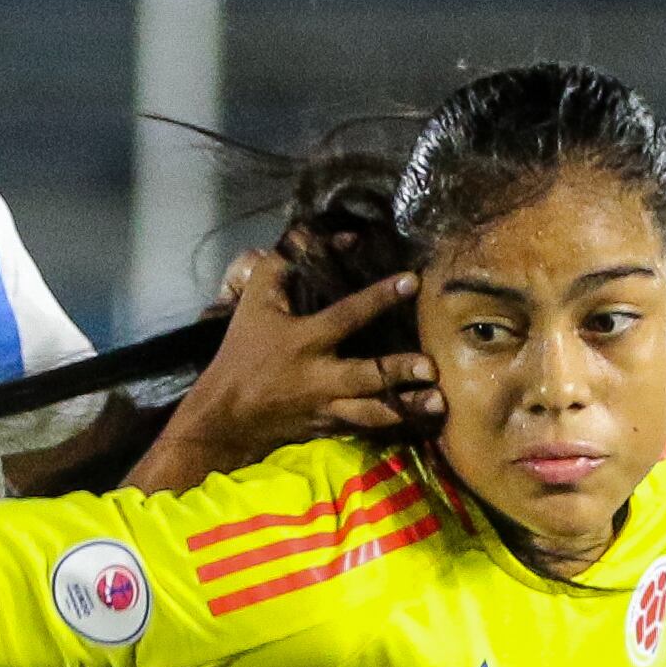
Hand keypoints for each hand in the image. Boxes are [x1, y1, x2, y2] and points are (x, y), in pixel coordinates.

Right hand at [157, 250, 441, 476]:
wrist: (225, 416)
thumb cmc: (243, 351)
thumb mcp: (255, 301)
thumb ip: (285, 264)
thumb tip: (327, 237)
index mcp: (304, 341)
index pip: (347, 315)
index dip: (379, 296)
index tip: (412, 280)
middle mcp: (319, 378)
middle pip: (367, 376)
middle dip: (399, 372)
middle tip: (432, 367)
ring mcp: (327, 409)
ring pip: (373, 413)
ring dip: (408, 408)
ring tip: (440, 403)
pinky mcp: (330, 429)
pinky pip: (366, 429)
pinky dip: (393, 425)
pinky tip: (421, 422)